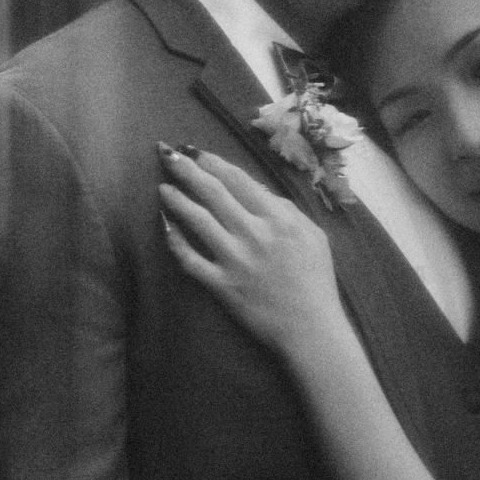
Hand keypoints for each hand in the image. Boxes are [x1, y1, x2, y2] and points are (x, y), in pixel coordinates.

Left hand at [157, 146, 345, 365]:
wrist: (311, 329)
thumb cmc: (316, 281)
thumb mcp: (313, 235)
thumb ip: (286, 210)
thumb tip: (257, 190)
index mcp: (278, 218)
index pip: (238, 180)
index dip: (213, 161)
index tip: (195, 151)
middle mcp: (253, 233)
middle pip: (213, 193)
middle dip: (187, 170)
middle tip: (168, 155)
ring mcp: (234, 259)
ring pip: (197, 220)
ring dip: (177, 199)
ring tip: (162, 187)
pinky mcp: (221, 284)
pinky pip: (189, 259)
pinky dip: (174, 240)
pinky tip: (164, 225)